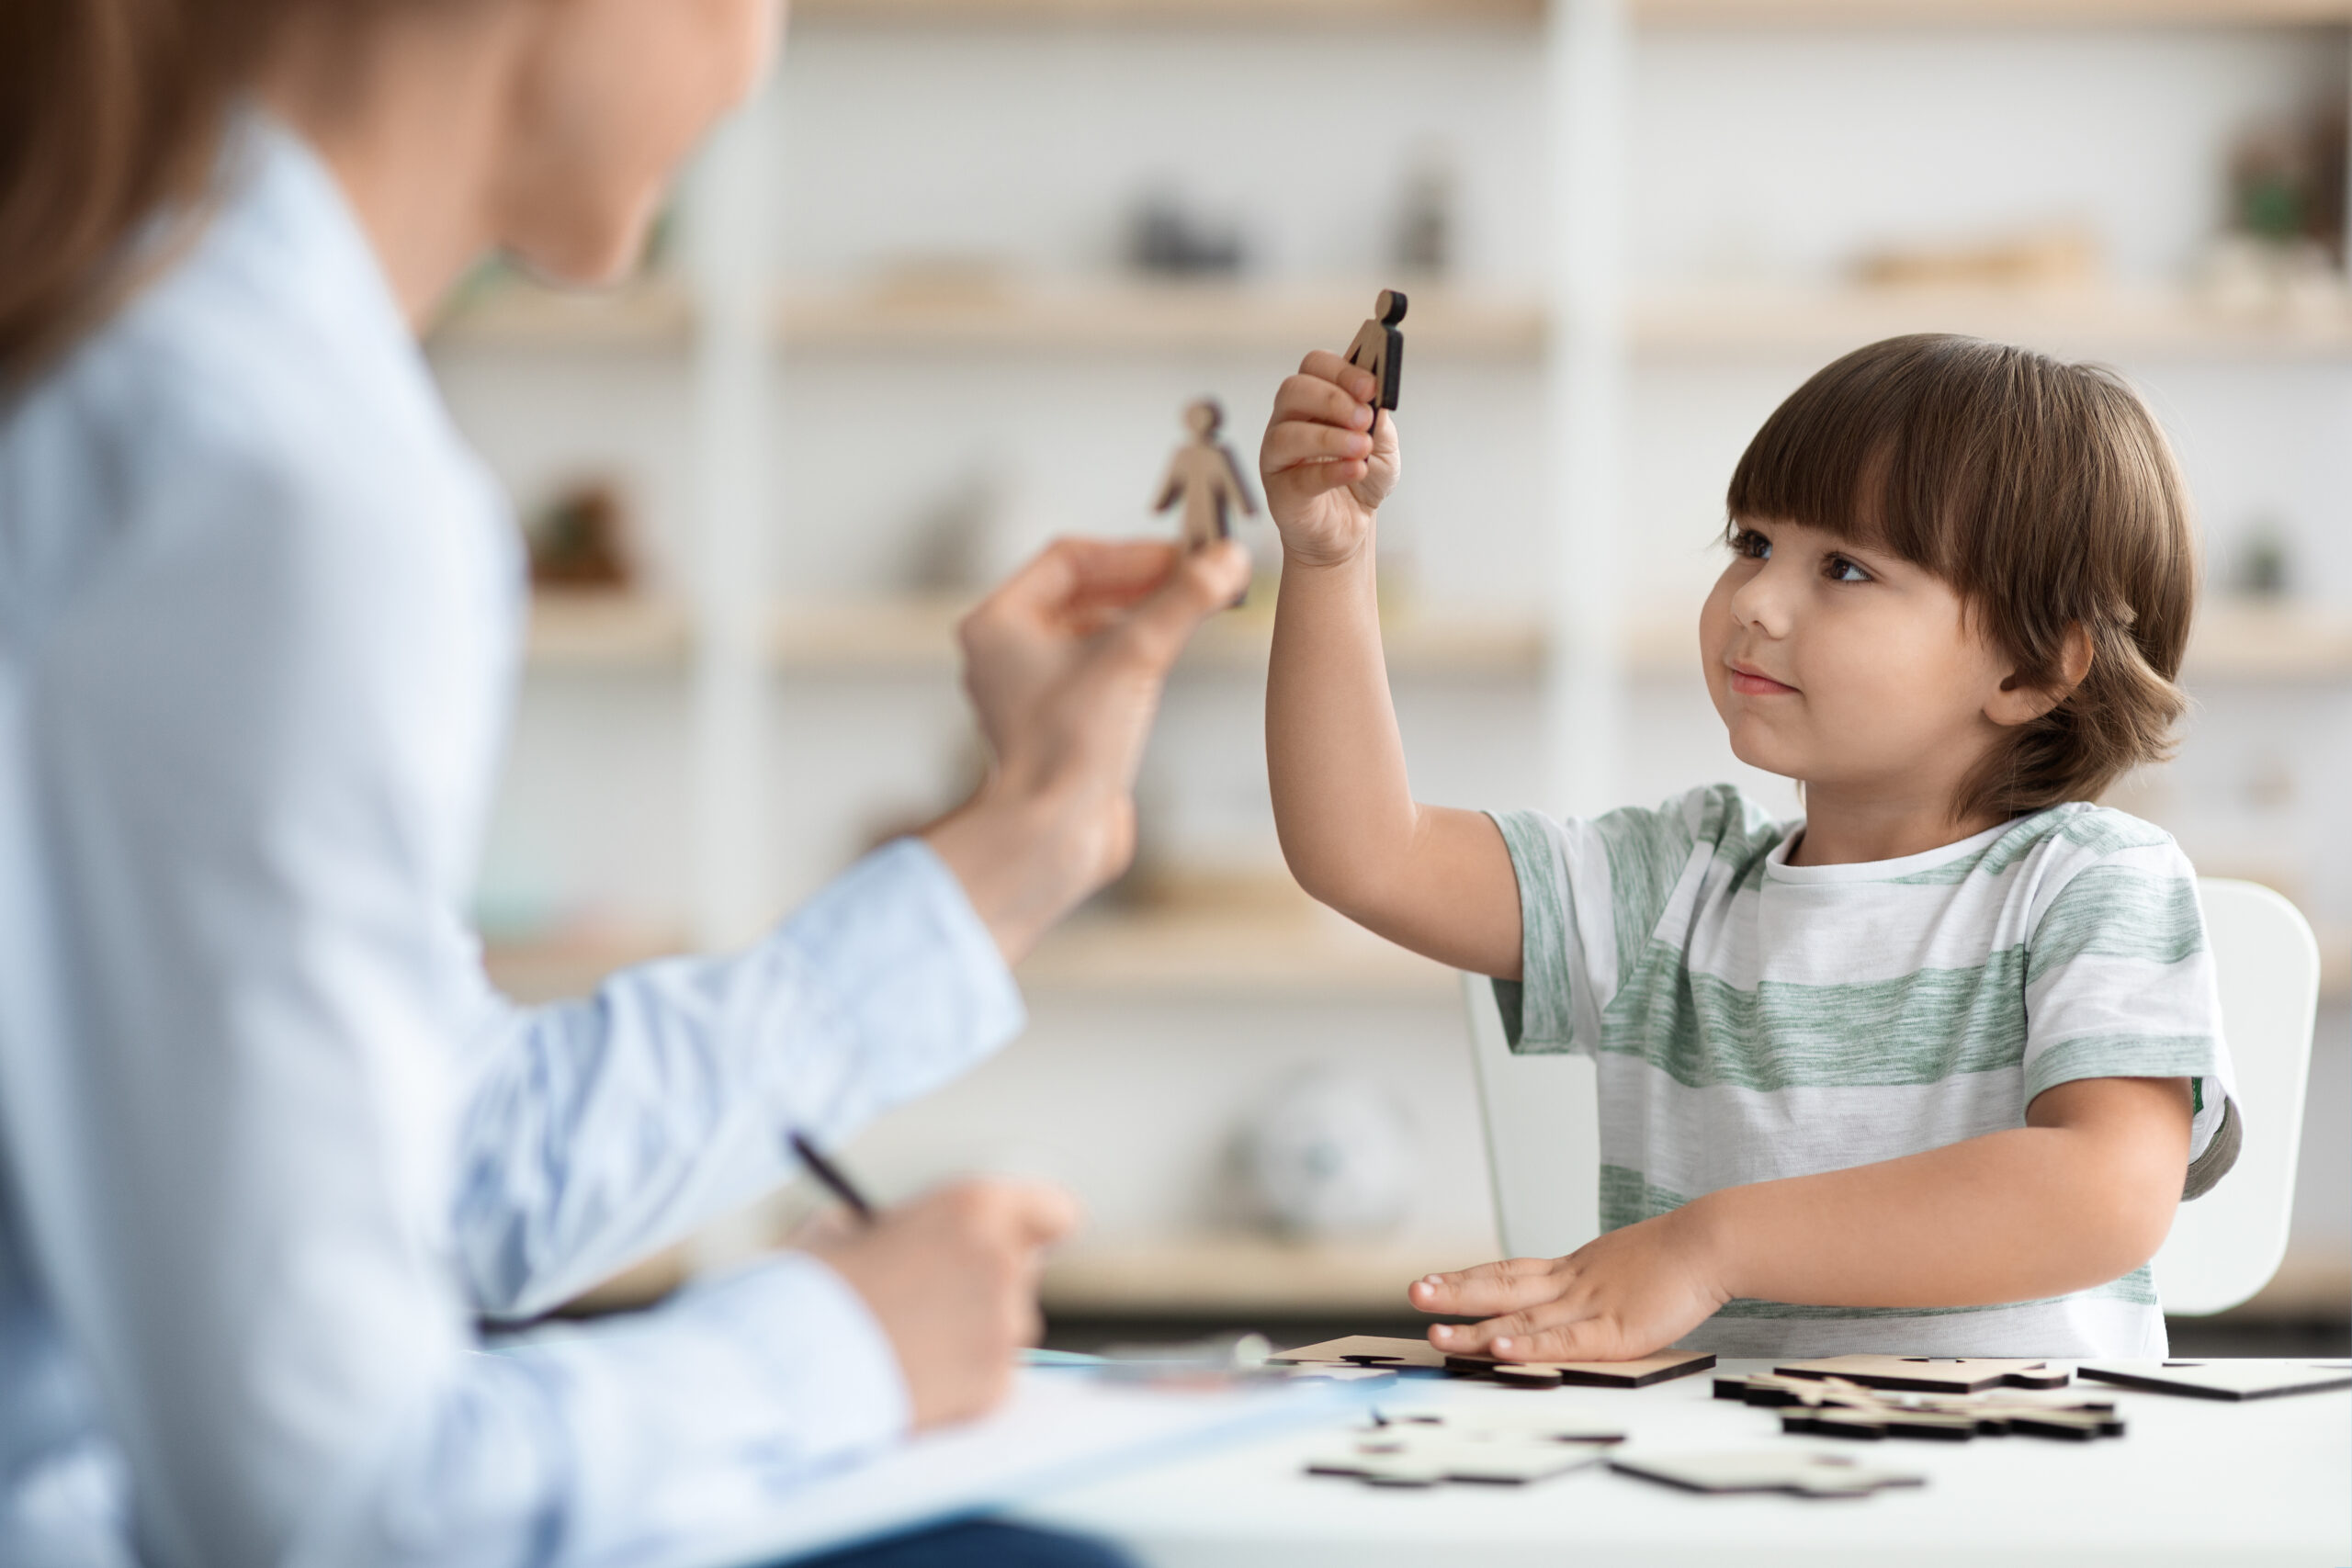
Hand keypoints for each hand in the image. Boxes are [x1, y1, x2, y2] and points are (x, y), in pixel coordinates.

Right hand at [807, 1178, 1080, 1429]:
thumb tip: (897, 1232)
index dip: (1033, 1223)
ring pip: (1006, 1327)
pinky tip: (909, 1374)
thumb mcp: (842, 1226)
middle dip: (984, 1280)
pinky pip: (989, 1376)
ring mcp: (1004, 1332)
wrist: (787, 1371)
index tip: (1017, 1235)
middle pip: (1023, 1271)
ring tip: (908, 1341)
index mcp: (974, 1208)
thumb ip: (894, 1225)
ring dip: (972, 1331)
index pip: (1052, 1209)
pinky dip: (960, 1378)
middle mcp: (1003, 1266)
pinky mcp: (993, 1389)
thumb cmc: (807, 1290)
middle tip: (931, 1294)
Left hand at [924, 536, 1249, 962]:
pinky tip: (1174, 654)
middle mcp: (1005, 653)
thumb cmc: (1069, 749)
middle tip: (1199, 578)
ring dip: (1145, 617)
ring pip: (1094, 631)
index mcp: (998, 624)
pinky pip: (1100, 669)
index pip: (1070, 559)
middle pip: (1083, 593)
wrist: (1054, 837)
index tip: (1185, 557)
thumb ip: (1183, 602)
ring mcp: (1031, 691)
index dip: (1132, 554)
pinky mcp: (1059, 724)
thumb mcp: (1135, 658)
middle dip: (1144, 584)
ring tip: (1196, 610)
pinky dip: (1137, 654)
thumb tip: (1228, 559)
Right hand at [1259, 351, 1399, 568]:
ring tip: (1361, 448)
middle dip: (1332, 399)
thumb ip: (1379, 424)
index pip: (1315, 366)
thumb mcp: (1384, 447)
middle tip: (1364, 419)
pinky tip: (1355, 470)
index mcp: (1315, 399)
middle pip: (1293, 390)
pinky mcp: (1279, 490)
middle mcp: (1289, 420)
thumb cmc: (1361, 479)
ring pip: (1288, 433)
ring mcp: (1278, 455)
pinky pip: (1299, 475)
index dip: (1342, 371)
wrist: (1350, 529)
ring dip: (1329, 437)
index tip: (1371, 387)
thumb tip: (1377, 403)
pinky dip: (1331, 471)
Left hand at [1408, 1205, 1732, 1362]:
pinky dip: (1529, 1344)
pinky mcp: (1614, 1330)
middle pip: (1502, 1287)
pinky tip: (1499, 1347)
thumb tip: (1572, 1296)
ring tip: (1437, 1332)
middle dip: (1455, 1293)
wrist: (1711, 1243)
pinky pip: (1563, 1339)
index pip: (1508, 1272)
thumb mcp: (1621, 1267)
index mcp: (1572, 1269)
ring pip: (1521, 1317)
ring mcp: (1589, 1306)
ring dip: (1476, 1326)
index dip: (1467, 1279)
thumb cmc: (1676, 1258)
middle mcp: (1570, 1284)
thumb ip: (1593, 1284)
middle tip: (1415, 1294)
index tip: (1430, 1281)